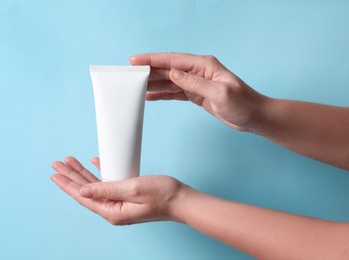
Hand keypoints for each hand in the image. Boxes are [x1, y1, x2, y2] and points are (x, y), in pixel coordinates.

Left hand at [51, 156, 189, 224]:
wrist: (182, 201)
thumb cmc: (162, 195)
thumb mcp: (132, 189)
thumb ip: (107, 189)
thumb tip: (83, 191)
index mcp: (112, 211)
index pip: (83, 197)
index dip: (68, 185)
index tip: (55, 174)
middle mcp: (114, 209)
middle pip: (86, 191)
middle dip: (71, 177)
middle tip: (57, 165)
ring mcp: (120, 204)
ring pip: (95, 187)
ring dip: (83, 174)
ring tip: (70, 163)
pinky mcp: (127, 197)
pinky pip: (108, 184)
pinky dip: (100, 173)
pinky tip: (93, 165)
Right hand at [130, 52, 268, 131]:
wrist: (253, 117)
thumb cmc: (243, 104)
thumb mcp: (220, 94)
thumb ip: (195, 84)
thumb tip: (173, 73)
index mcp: (204, 66)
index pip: (173, 60)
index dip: (153, 59)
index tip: (135, 60)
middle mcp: (198, 72)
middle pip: (168, 68)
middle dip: (149, 70)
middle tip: (130, 74)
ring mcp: (196, 83)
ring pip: (169, 80)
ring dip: (153, 82)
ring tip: (136, 86)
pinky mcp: (196, 95)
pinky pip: (175, 92)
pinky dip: (162, 93)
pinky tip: (150, 95)